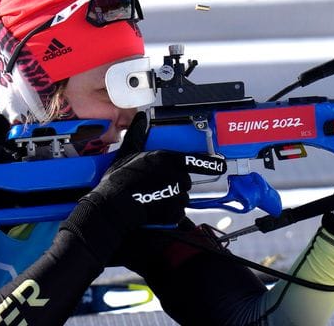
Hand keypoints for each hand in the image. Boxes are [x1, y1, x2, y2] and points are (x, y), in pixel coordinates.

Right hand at [84, 112, 226, 228]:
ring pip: (181, 197)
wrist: (113, 207)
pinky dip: (168, 212)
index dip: (209, 163)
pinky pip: (177, 213)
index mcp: (165, 159)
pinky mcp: (174, 213)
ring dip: (171, 198)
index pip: (193, 160)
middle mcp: (175, 176)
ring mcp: (176, 196)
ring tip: (152, 198)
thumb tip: (140, 119)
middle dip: (174, 183)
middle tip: (156, 186)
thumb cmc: (118, 181)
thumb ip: (137, 135)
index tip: (220, 165)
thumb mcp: (126, 153)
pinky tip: (153, 208)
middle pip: (184, 180)